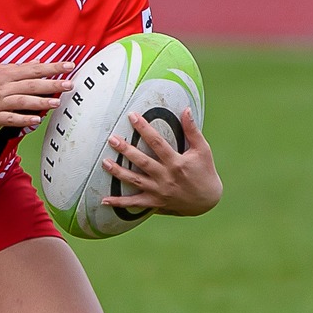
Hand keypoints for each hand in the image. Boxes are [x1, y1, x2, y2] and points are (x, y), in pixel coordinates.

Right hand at [0, 62, 74, 129]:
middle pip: (31, 85)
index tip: (68, 66)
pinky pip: (10, 119)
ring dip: (41, 102)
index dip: (52, 67)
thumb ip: (16, 68)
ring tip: (57, 102)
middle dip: (52, 84)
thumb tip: (36, 63)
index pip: (33, 69)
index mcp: (4, 74)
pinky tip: (36, 120)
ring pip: (22, 101)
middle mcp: (3, 87)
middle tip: (70, 84)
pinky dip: (23, 119)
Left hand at [102, 112, 222, 216]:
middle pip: (142, 161)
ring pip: (135, 181)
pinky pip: (134, 203)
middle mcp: (166, 177)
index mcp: (177, 163)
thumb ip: (192, 130)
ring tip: (104, 163)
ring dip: (118, 172)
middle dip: (126, 150)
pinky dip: (119, 203)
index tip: (132, 116)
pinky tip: (104, 200)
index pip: (157, 142)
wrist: (208, 201)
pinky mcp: (155, 202)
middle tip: (111, 139)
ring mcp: (159, 191)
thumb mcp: (202, 150)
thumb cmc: (205, 172)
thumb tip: (186, 109)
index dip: (144, 128)